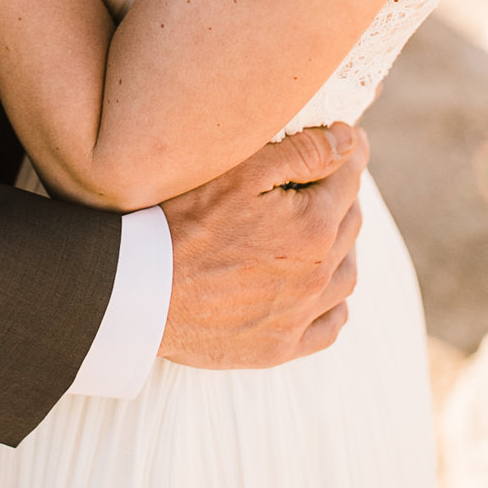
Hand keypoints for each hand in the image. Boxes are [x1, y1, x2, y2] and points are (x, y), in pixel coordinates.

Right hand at [160, 124, 366, 366]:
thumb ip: (304, 152)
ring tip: (327, 228)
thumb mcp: (241, 172)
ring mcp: (298, 316)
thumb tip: (350, 140)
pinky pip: (329, 326)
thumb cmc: (182, 224)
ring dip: (344, 247)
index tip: (349, 140)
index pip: (349, 179)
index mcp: (313, 227)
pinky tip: (323, 288)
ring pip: (346, 274)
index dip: (349, 154)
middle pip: (350, 224)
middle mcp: (316, 275)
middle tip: (328, 179)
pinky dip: (334, 304)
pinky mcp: (278, 347)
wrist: (136, 293)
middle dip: (343, 196)